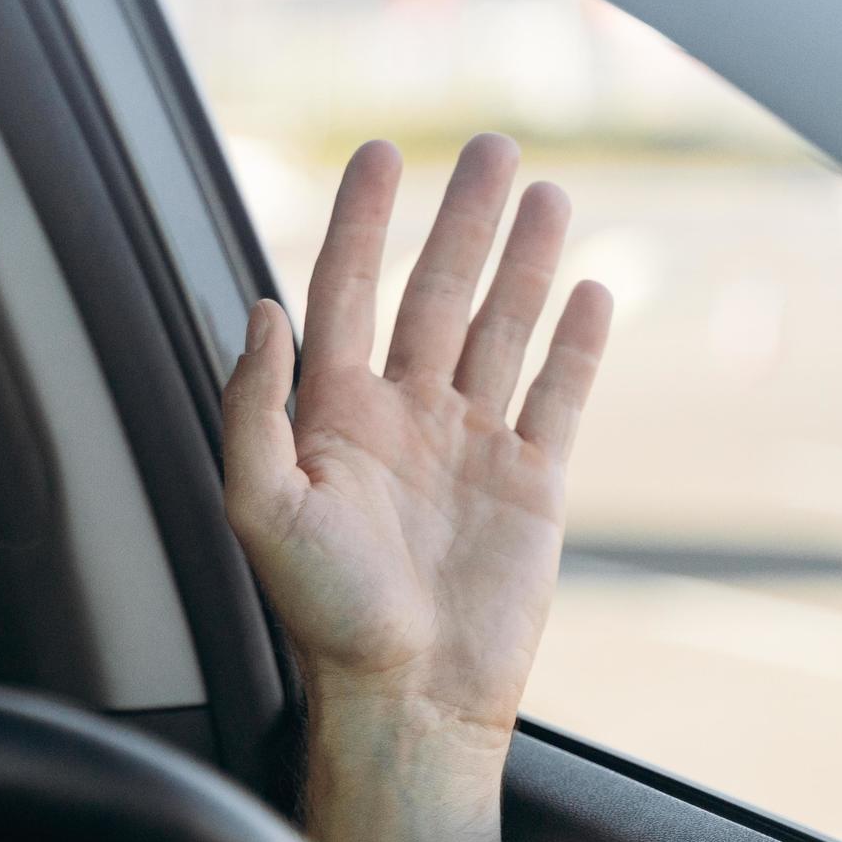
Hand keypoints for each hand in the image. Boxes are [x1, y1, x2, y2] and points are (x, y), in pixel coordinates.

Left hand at [220, 135, 611, 765]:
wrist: (410, 696)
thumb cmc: (325, 614)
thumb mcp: (259, 506)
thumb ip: (253, 404)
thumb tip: (262, 308)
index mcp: (334, 415)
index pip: (346, 290)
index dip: (361, 221)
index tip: (379, 153)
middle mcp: (404, 418)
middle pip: (436, 293)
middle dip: (462, 219)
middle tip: (490, 146)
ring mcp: (472, 446)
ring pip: (502, 329)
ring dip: (524, 261)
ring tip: (546, 192)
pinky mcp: (531, 484)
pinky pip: (556, 396)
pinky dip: (576, 343)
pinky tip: (588, 289)